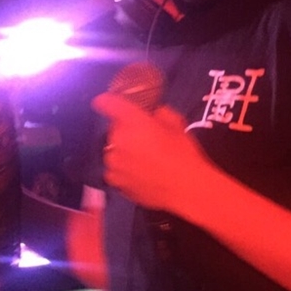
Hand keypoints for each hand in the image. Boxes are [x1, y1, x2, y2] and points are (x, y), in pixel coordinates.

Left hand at [93, 92, 217, 218]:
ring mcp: (114, 162)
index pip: (108, 104)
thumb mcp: (177, 124)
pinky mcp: (115, 181)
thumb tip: (152, 115)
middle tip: (145, 139)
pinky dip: (123, 169)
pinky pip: (114, 170)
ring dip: (123, 151)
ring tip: (143, 160)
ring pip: (113, 150)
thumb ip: (160, 113)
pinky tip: (139, 174)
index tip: (105, 102)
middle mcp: (118, 140)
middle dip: (126, 131)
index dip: (106, 101)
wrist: (186, 188)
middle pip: (114, 129)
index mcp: (133, 121)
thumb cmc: (183, 154)